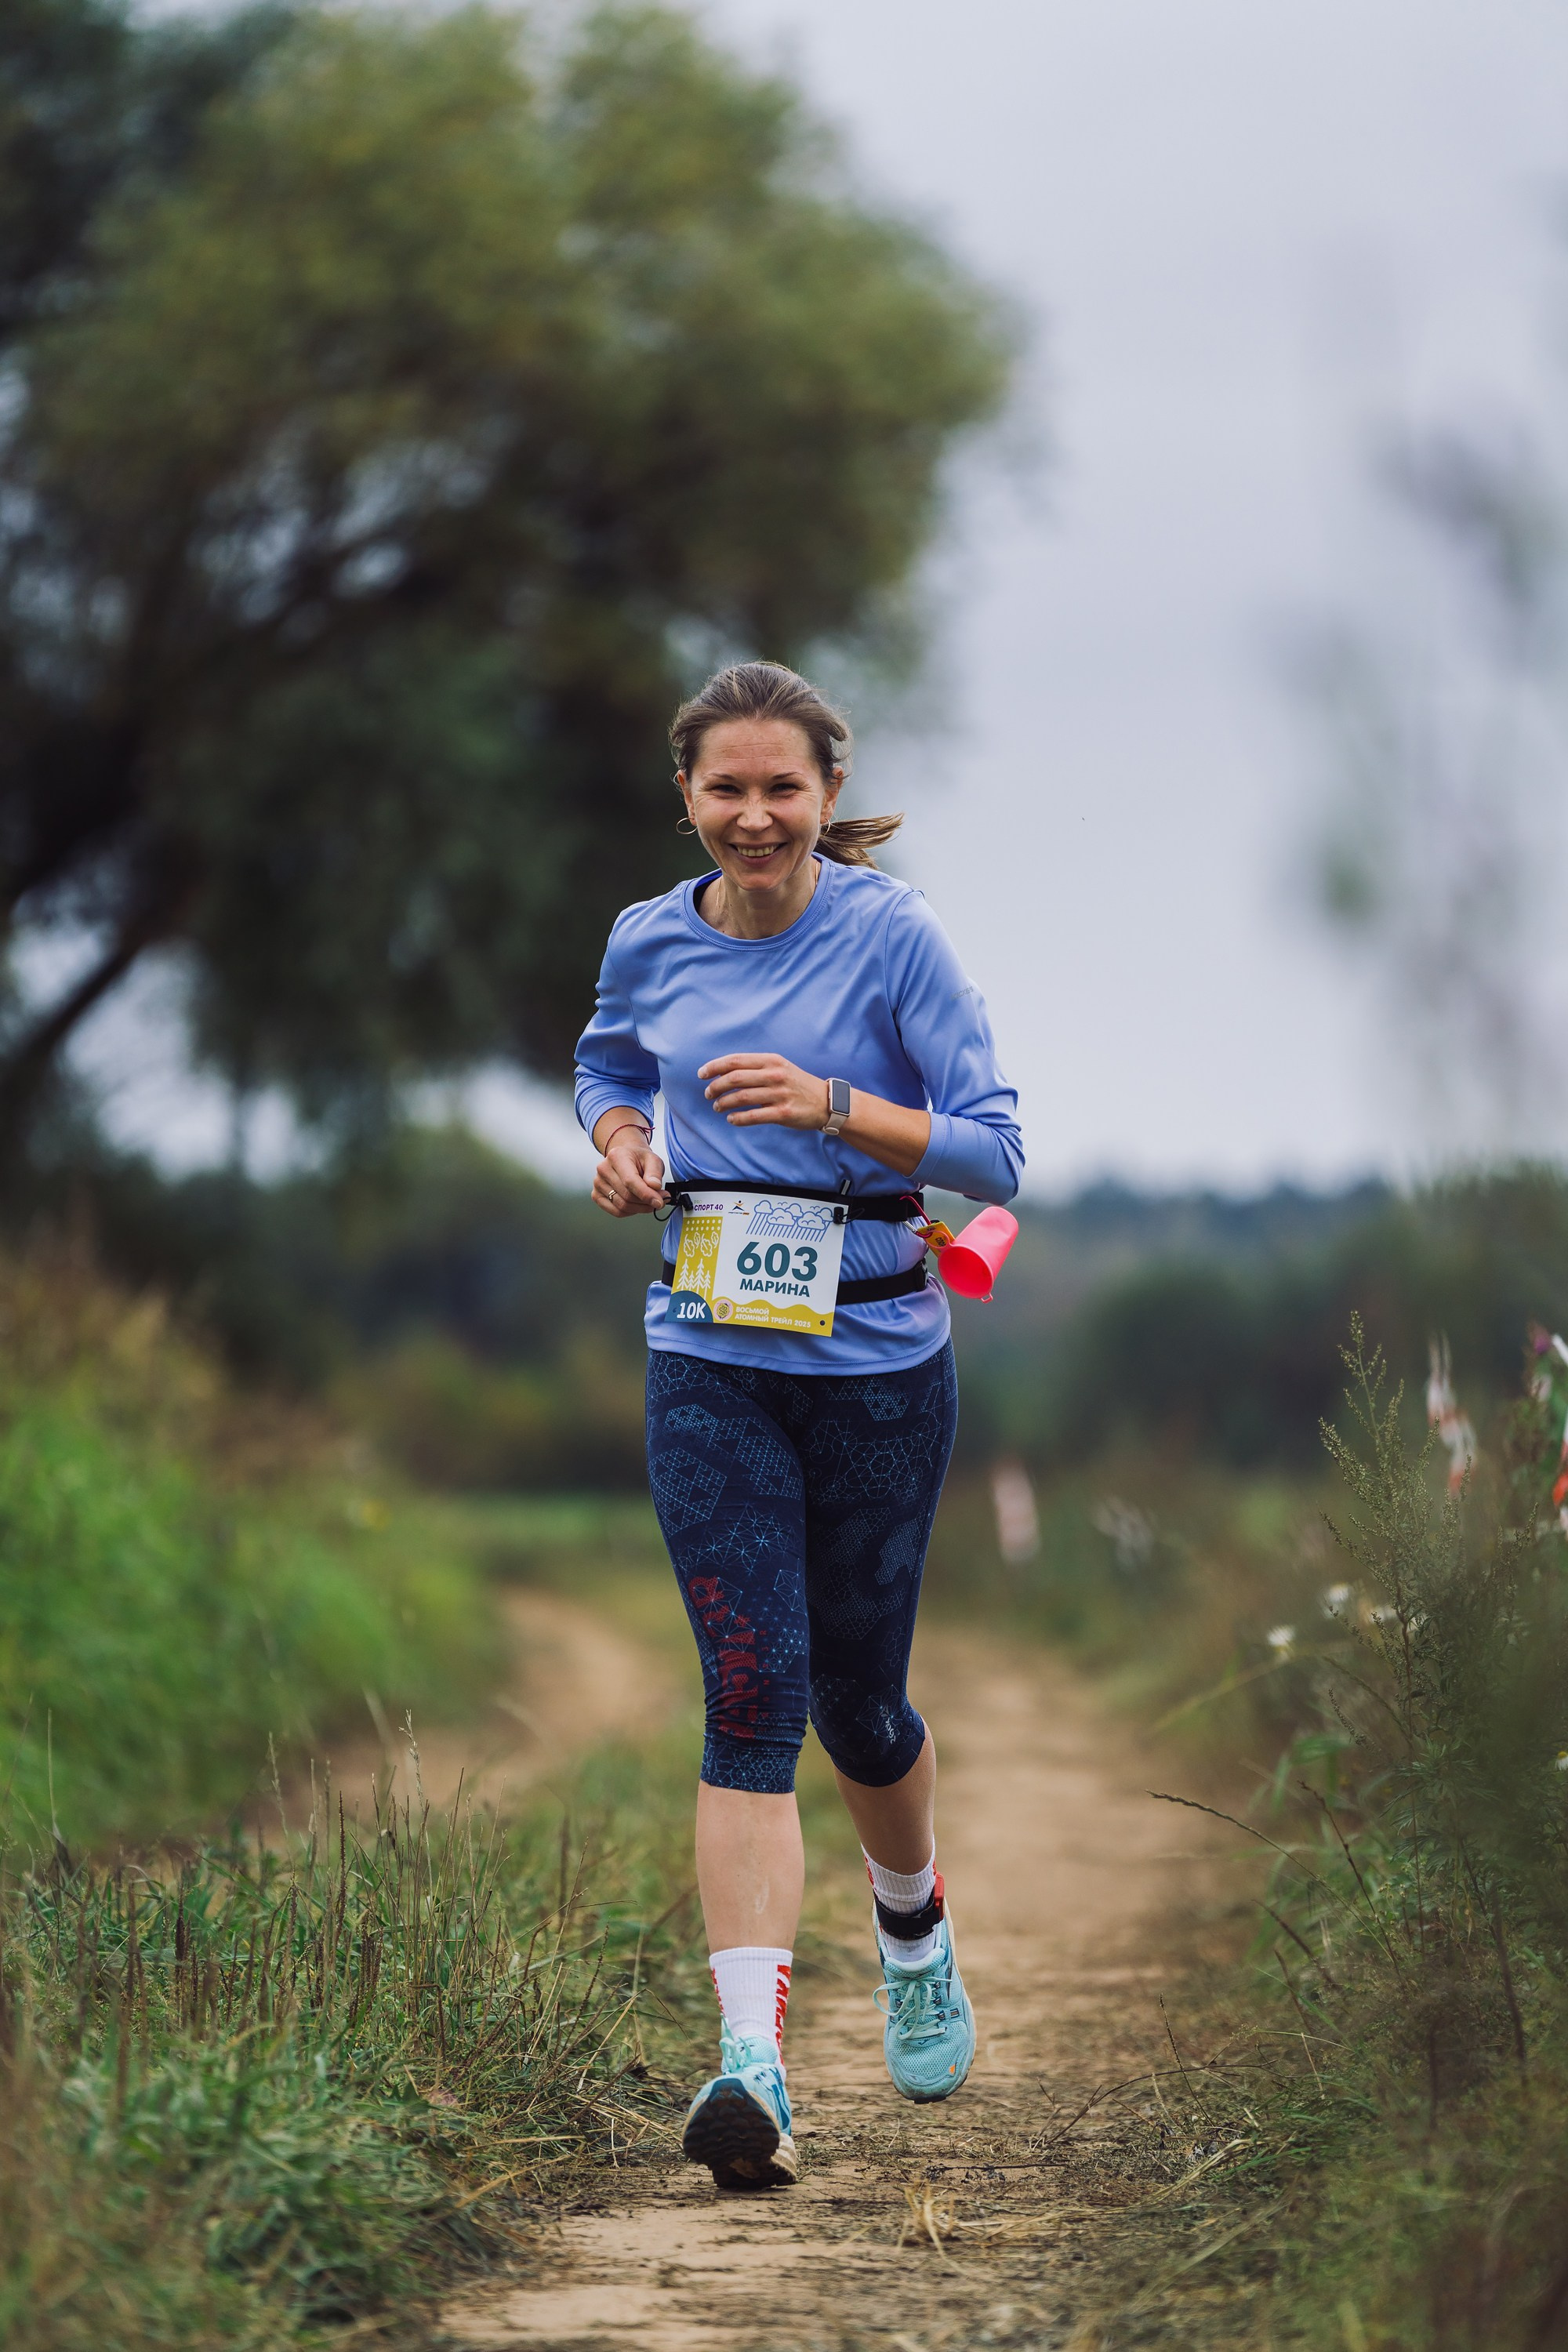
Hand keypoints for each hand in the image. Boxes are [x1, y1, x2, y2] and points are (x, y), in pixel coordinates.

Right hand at [591, 1134, 665, 1216]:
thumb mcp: (653, 1159)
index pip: (630, 1181)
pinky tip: (639, 1204)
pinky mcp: (596, 1195)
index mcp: (616, 1156)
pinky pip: (616, 1211)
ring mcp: (598, 1183)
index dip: (646, 1194)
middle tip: (660, 1201)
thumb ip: (655, 1173)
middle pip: (627, 1196)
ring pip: (622, 1206)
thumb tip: (654, 1187)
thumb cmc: (640, 1159)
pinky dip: (631, 1212)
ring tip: (651, 1201)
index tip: (660, 1202)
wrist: (626, 1158)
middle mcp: (603, 1169)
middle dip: (646, 1203)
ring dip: (640, 1208)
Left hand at [700, 1052, 827, 1128]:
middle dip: (716, 1086)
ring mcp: (779, 1094)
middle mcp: (774, 1075)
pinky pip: (753, 1116)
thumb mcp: (780, 1067)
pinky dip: (738, 1118)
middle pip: (735, 1078)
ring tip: (717, 1107)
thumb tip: (725, 1071)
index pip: (735, 1060)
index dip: (714, 1067)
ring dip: (724, 1103)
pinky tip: (732, 1119)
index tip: (701, 1074)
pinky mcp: (783, 1113)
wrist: (826, 1102)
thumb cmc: (797, 1084)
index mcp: (771, 1060)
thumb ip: (756, 1067)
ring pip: (741, 1097)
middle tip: (708, 1094)